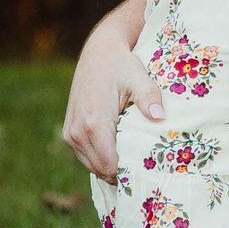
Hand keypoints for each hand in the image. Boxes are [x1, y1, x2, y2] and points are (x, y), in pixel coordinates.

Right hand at [61, 18, 161, 181]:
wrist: (98, 53)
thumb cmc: (121, 66)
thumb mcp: (138, 78)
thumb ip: (149, 98)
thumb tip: (160, 117)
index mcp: (94, 123)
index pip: (108, 165)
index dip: (127, 173)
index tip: (145, 172)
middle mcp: (77, 131)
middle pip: (100, 170)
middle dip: (119, 173)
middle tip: (142, 170)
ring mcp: (70, 133)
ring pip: (91, 166)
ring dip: (108, 166)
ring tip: (131, 161)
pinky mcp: (68, 132)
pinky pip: (85, 156)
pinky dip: (99, 158)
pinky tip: (117, 151)